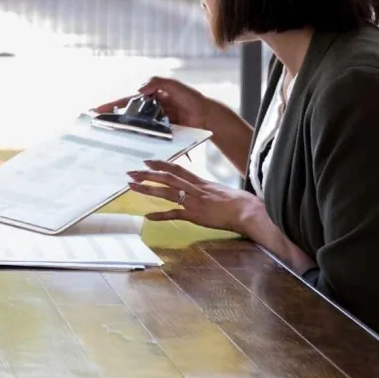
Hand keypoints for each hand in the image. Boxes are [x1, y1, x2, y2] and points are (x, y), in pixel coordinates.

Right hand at [93, 77, 214, 130]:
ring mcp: (154, 123)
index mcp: (149, 97)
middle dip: (111, 120)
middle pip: (126, 115)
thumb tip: (138, 89)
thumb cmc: (192, 98)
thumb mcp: (174, 85)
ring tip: (106, 139)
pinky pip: (147, 138)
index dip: (110, 105)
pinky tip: (128, 147)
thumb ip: (157, 82)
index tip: (95, 110)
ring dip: (122, 133)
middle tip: (95, 127)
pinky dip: (138, 142)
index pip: (126, 101)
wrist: (208, 116)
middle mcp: (149, 110)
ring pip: (135, 128)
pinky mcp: (161, 134)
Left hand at [127, 160, 263, 233]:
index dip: (161, 164)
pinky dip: (161, 215)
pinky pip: (175, 214)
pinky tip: (148, 217)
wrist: (247, 210)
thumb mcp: (220, 191)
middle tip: (131, 172)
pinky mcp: (196, 215)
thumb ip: (208, 189)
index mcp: (200, 182)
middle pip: (167, 177)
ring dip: (148, 189)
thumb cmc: (239, 202)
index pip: (177, 169)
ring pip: (167, 191)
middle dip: (147, 174)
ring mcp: (194, 201)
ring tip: (131, 187)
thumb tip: (202, 190)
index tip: (147, 161)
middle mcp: (194, 188)